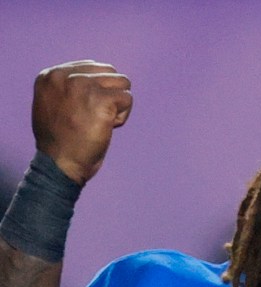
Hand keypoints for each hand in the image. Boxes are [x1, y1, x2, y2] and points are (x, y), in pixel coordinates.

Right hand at [32, 60, 132, 184]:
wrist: (60, 164)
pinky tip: (107, 128)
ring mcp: (85, 86)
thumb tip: (96, 79)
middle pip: (110, 73)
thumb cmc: (60, 142)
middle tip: (95, 118)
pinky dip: (122, 117)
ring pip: (122, 83)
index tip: (84, 111)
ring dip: (118, 105)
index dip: (97, 91)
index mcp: (51, 75)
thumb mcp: (52, 105)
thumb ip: (67, 88)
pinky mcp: (102, 100)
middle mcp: (66, 76)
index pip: (92, 66)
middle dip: (109, 96)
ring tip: (101, 121)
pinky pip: (128, 99)